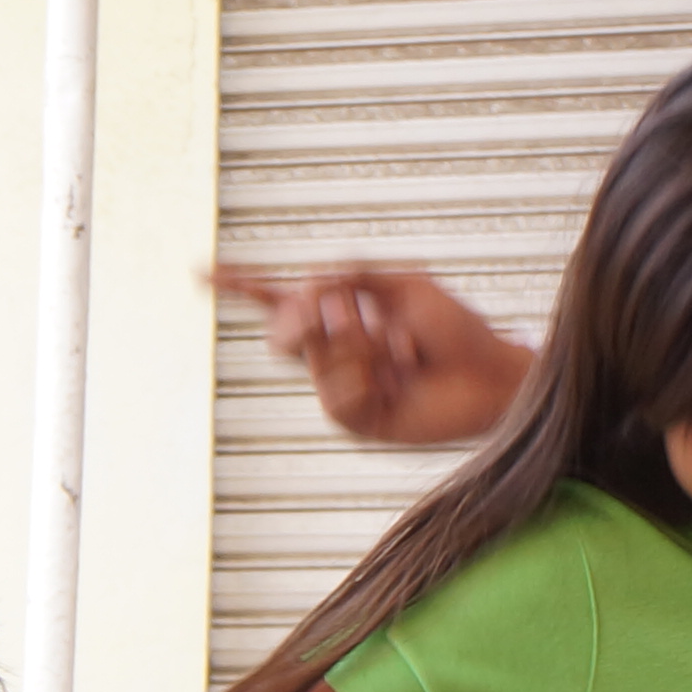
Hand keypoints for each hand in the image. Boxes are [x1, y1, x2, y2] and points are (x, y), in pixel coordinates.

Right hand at [213, 263, 528, 447]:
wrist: (491, 377)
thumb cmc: (459, 330)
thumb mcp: (406, 284)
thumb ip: (353, 274)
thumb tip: (303, 287)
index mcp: (341, 314)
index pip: (279, 299)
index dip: (240, 285)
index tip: (200, 273)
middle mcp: (333, 351)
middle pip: (284, 328)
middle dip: (312, 315)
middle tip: (351, 310)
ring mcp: (339, 385)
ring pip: (316, 359)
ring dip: (363, 345)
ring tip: (405, 352)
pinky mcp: (353, 418)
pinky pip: (333, 393)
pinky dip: (368, 377)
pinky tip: (400, 378)